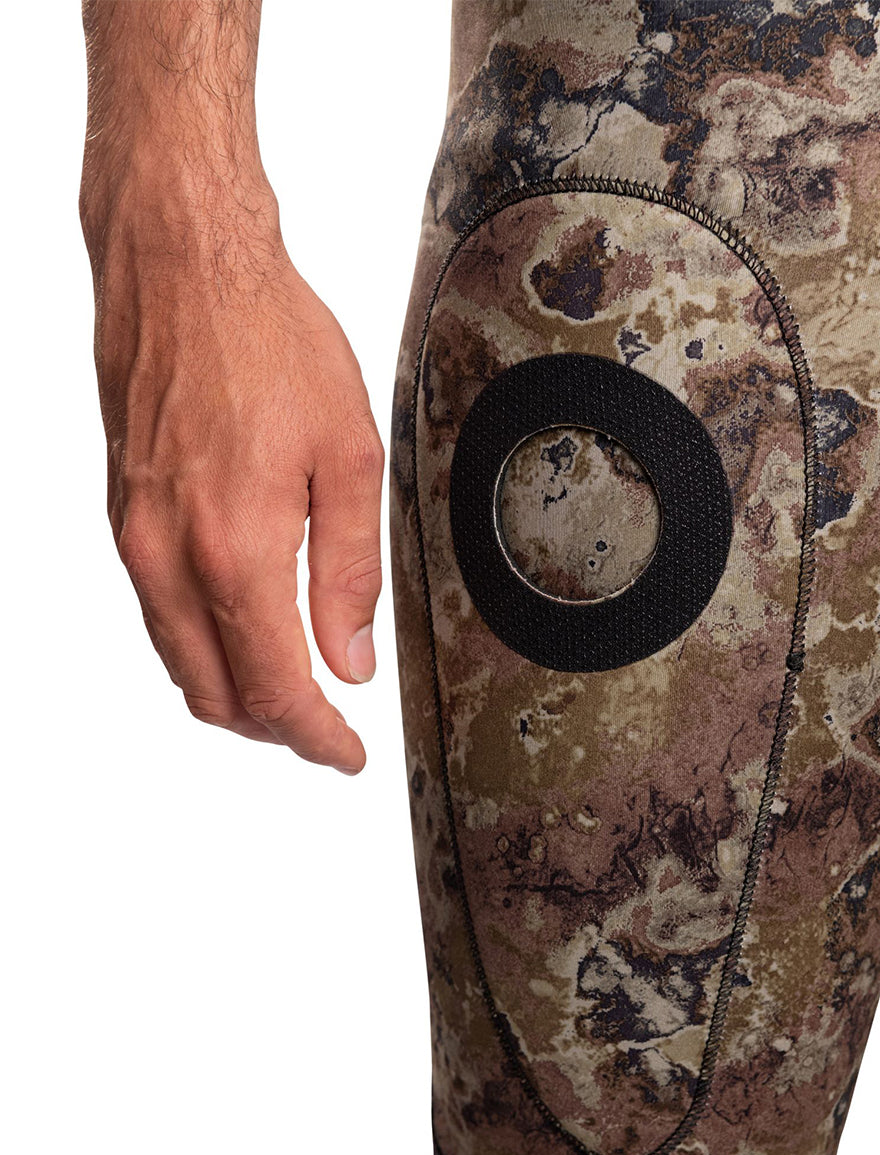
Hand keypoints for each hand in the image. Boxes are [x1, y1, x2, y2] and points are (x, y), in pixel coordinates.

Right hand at [85, 199, 382, 772]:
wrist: (181, 266)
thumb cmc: (267, 340)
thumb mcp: (349, 455)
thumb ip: (350, 572)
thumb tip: (348, 659)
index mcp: (235, 549)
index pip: (274, 689)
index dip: (315, 738)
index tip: (346, 754)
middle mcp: (169, 557)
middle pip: (216, 695)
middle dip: (276, 727)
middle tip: (326, 725)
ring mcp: (134, 540)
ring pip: (179, 662)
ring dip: (236, 692)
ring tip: (294, 685)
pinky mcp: (120, 518)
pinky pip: (158, 615)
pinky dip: (202, 646)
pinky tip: (244, 626)